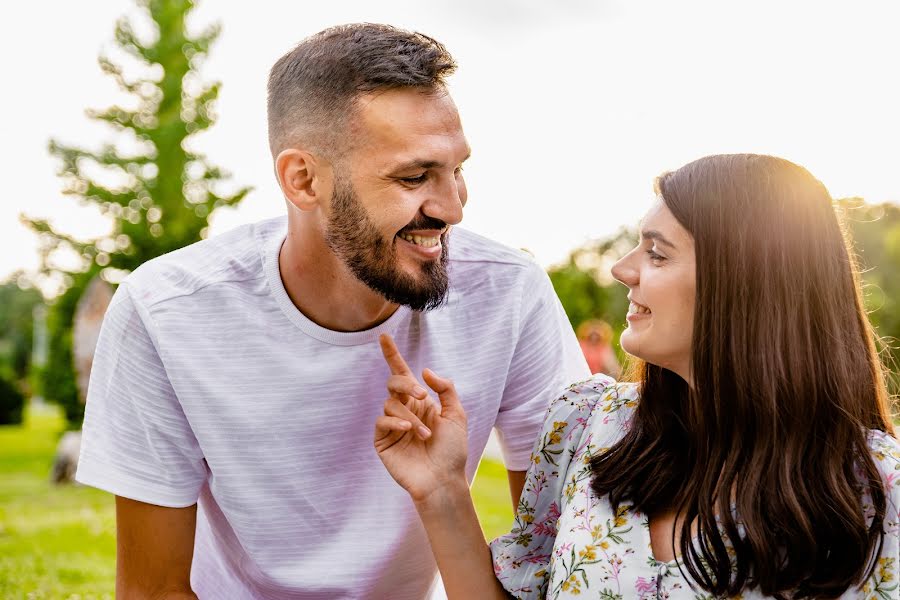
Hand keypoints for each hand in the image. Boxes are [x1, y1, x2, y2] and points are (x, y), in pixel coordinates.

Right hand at [374, 334, 468, 502]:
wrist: (443, 479)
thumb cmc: (452, 450)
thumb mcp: (457, 415)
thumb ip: (445, 389)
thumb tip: (424, 371)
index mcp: (420, 402)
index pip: (403, 374)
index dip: (392, 355)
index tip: (384, 337)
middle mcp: (404, 410)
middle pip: (394, 383)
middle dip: (405, 384)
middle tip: (422, 396)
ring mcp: (392, 425)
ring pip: (390, 403)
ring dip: (410, 415)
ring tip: (425, 433)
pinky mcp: (382, 440)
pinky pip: (382, 420)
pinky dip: (396, 422)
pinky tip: (409, 431)